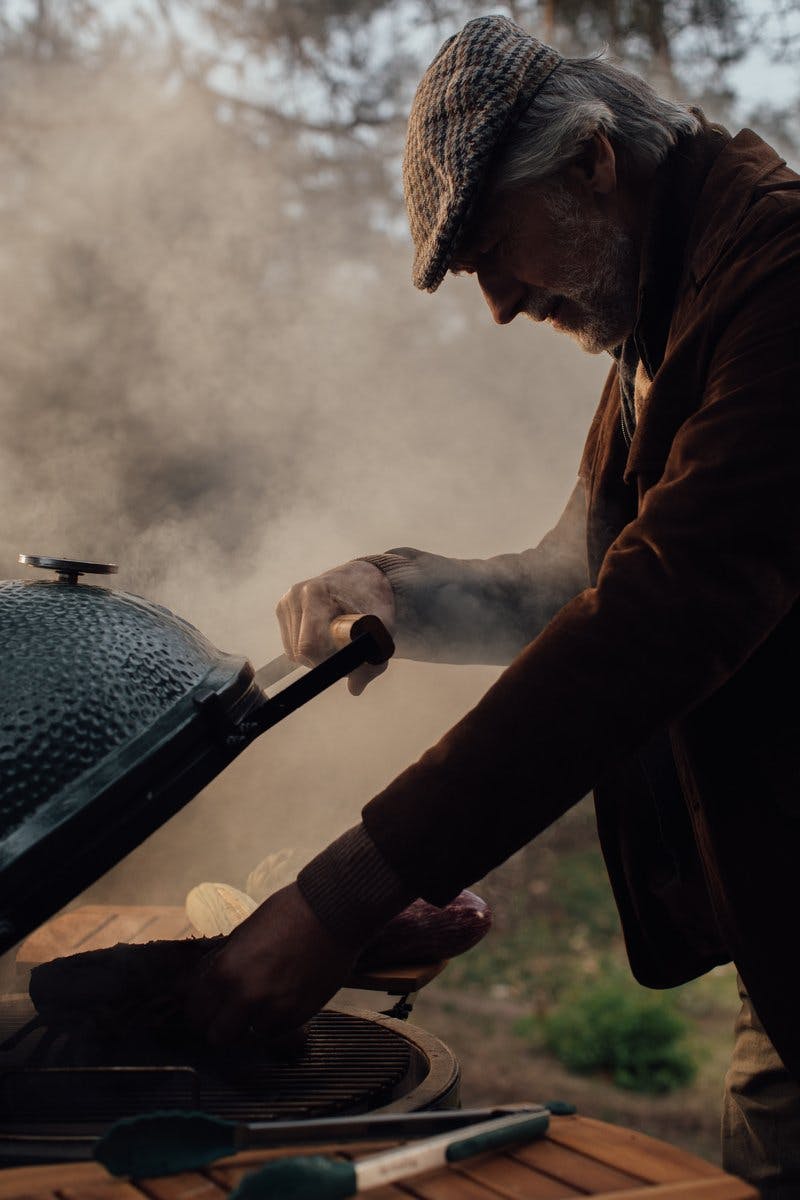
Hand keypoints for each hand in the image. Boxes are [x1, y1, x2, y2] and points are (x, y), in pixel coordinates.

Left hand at [185, 883, 359, 1045]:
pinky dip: (277, 1022)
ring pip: (250, 1037)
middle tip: (233, 1014)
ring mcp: (273, 1010)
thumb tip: (214, 984)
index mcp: (225, 972)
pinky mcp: (299, 1016)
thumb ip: (227, 964)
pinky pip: (277, 1031)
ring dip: (253, 1024)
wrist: (331, 913)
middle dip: (223, 1026)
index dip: (202, 1011)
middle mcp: (245, 997)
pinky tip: (283, 1000)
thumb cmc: (287, 913)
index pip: (196, 1013)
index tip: (210, 1007)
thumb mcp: (244, 934)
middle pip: (218, 1037)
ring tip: (264, 1003)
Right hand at [276, 559, 394, 694]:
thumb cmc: (374, 602)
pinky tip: (325, 636)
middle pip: (300, 651)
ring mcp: (287, 601)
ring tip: (338, 642)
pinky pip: (291, 646)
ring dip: (316, 656)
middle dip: (324, 661)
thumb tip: (355, 689)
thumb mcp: (381, 630)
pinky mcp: (283, 609)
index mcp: (316, 593)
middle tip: (347, 653)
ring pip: (293, 652)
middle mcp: (296, 594)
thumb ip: (373, 660)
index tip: (347, 661)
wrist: (363, 578)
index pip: (309, 645)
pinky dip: (309, 649)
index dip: (327, 662)